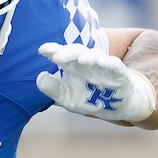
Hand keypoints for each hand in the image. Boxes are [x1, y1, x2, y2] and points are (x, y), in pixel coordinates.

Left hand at [36, 42, 155, 123]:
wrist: (113, 107)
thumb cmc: (88, 99)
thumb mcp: (67, 98)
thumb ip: (53, 89)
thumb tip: (39, 77)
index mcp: (73, 67)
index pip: (61, 55)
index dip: (52, 50)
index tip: (41, 50)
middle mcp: (87, 63)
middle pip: (76, 52)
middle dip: (67, 53)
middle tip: (56, 57)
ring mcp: (102, 66)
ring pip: (95, 56)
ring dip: (89, 56)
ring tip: (82, 60)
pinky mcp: (118, 72)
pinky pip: (114, 65)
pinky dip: (108, 63)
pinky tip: (102, 62)